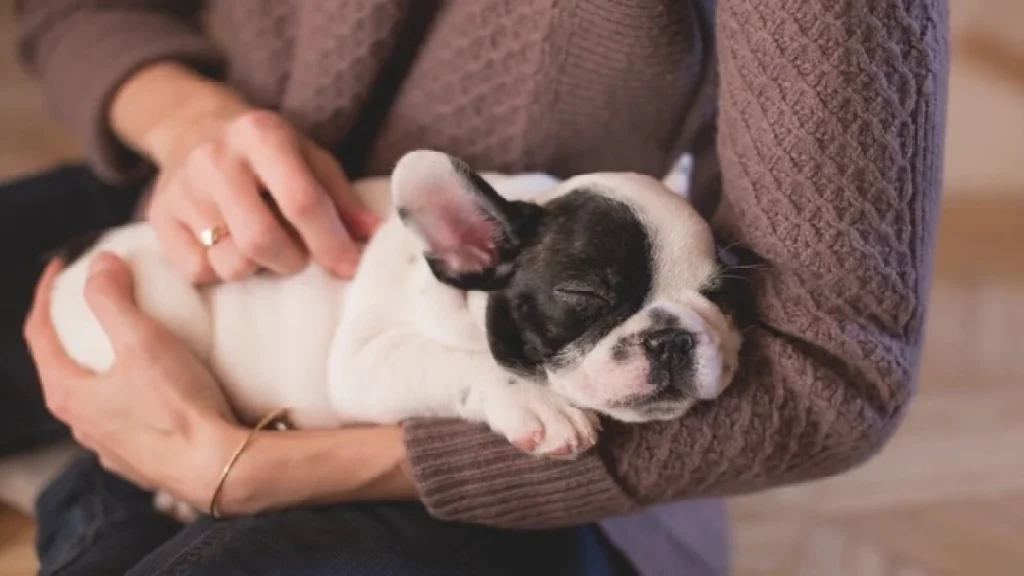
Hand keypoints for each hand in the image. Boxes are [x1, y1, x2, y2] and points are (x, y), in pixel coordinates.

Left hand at [23, 254, 243, 507]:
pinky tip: (153, 388)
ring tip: (126, 343)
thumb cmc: (178, 406)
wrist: (218, 468)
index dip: (46, 294)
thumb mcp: (143, 340)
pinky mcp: (139, 461)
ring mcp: (108, 447)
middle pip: (62, 366)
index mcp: (68, 393)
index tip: (63, 266)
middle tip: (93, 301)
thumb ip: (113, 298)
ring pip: (94, 396)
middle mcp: (80, 424)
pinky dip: (128, 393)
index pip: (38, 333)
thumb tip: (100, 263)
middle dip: (72, 330)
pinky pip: (124, 418)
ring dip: (101, 365)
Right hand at [143, 105, 380, 283]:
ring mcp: (182, 189)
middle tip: (298, 256)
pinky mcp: (158, 217)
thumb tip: (376, 237)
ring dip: (257, 268)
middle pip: (260, 240)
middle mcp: (216, 158)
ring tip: (262, 247)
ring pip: (229, 262)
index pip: (301, 201)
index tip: (349, 268)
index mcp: (261, 135)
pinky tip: (228, 247)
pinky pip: (196, 272)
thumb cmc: (266, 152)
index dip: (330, 243)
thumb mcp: (309, 158)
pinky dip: (220, 272)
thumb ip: (342, 199)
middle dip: (291, 261)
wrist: (191, 127)